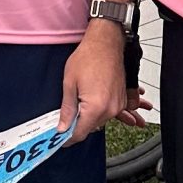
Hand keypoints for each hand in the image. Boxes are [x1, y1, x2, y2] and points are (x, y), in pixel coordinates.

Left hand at [58, 20, 128, 140]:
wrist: (106, 43)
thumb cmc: (89, 57)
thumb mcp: (69, 84)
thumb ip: (66, 109)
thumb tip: (62, 127)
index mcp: (96, 107)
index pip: (80, 133)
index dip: (68, 138)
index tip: (60, 139)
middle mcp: (110, 109)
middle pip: (90, 128)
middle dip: (77, 125)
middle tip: (64, 117)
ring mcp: (118, 104)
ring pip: (100, 121)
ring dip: (88, 117)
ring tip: (79, 102)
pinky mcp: (122, 99)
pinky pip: (110, 112)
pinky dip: (101, 110)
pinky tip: (92, 102)